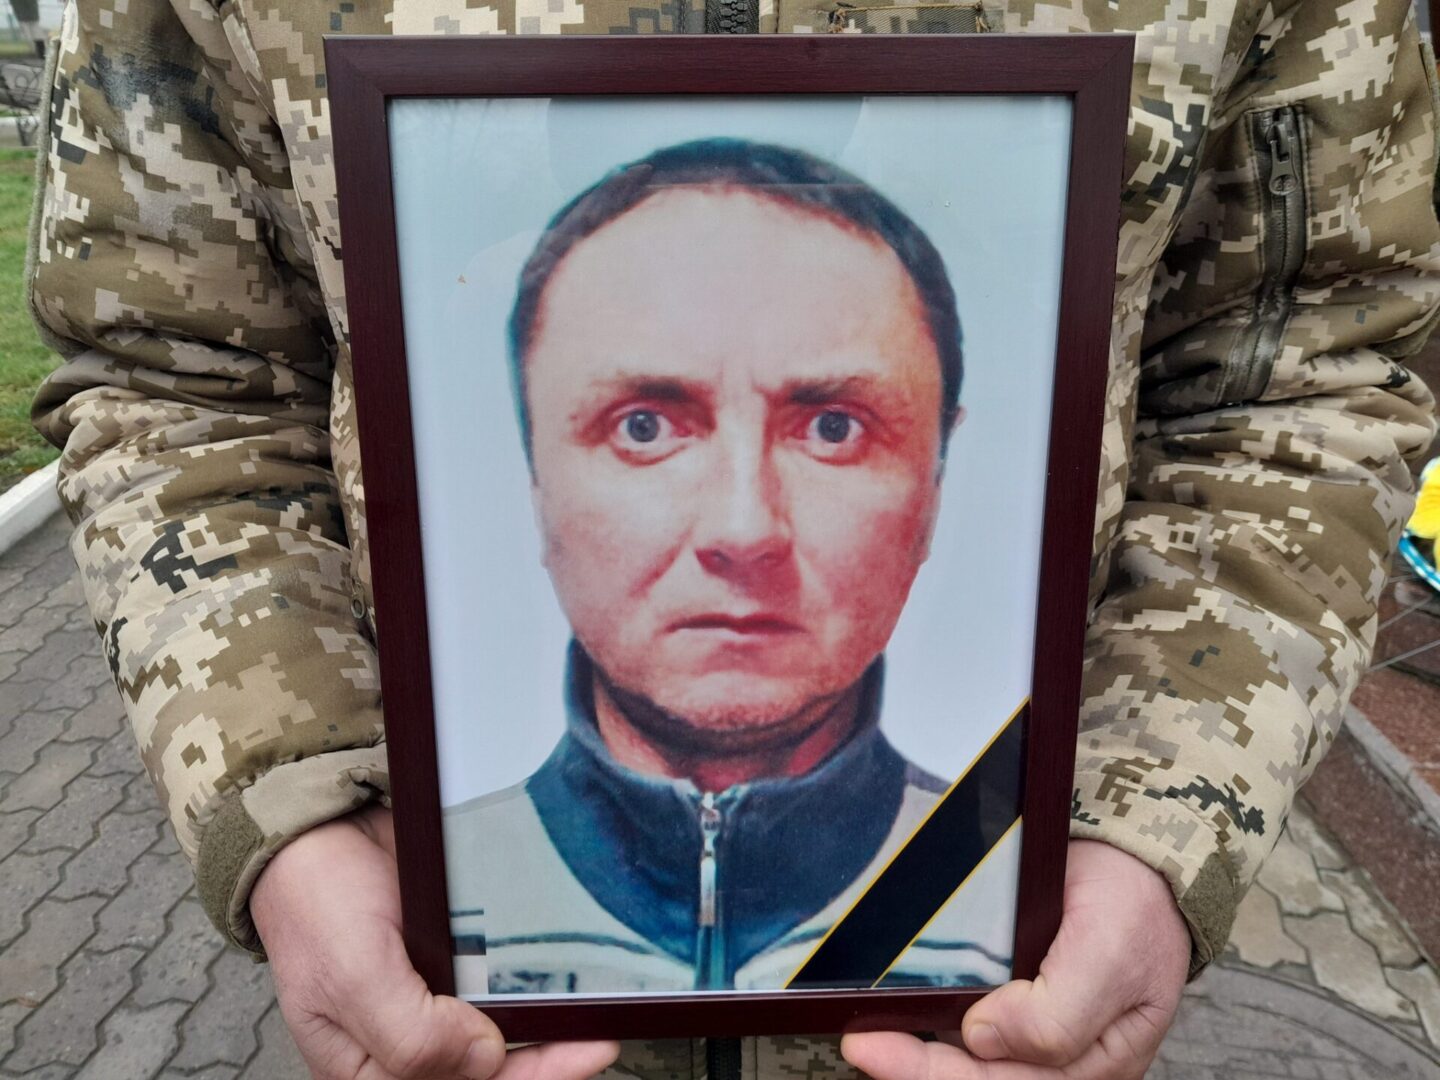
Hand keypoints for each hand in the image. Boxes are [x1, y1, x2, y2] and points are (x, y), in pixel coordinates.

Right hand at [252, 804, 620, 1079]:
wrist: (317, 828)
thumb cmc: (313, 905)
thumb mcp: (350, 978)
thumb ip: (410, 1034)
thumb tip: (482, 1059)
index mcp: (371, 1070)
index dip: (529, 1078)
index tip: (583, 1053)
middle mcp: (407, 1044)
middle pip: (490, 1070)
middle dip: (549, 1057)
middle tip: (600, 1035)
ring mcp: (434, 1002)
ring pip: (503, 1031)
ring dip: (548, 1022)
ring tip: (594, 1008)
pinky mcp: (454, 960)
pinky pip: (501, 981)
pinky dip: (533, 981)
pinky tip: (565, 973)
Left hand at [841, 840, 1190, 1079]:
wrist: (1139, 858)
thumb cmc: (1135, 908)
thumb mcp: (1111, 955)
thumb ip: (1058, 1013)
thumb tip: (982, 1039)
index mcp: (1092, 1065)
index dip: (932, 1073)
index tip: (876, 1047)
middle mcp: (1060, 1060)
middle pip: (978, 1078)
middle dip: (914, 1068)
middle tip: (860, 1044)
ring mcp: (1035, 1033)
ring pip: (968, 1060)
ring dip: (917, 1052)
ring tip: (869, 1038)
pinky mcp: (1013, 1002)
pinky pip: (968, 1029)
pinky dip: (928, 1024)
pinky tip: (896, 1017)